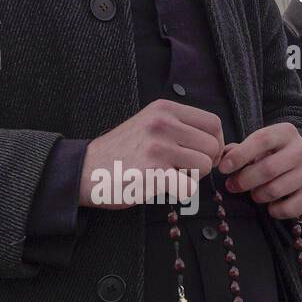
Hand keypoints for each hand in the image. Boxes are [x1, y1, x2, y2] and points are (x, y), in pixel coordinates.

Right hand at [79, 99, 224, 208]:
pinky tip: (162, 186)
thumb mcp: (149, 124)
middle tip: (182, 170)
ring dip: (192, 178)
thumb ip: (179, 127)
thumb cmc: (121, 152)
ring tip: (169, 176)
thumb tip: (216, 143)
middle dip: (203, 163)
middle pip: (212, 147)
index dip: (215, 143)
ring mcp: (158, 147)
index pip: (213, 123)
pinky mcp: (153, 173)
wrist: (85, 170)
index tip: (203, 155)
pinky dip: (180, 192)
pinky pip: (189, 187)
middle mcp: (162, 123)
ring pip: (204, 167)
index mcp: (164, 109)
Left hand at [217, 122, 301, 222]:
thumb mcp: (258, 150)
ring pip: (276, 189)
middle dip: (244, 180)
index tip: (223, 168)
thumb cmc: (274, 159)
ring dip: (258, 196)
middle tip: (232, 186)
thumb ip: (239, 151)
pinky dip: (274, 210)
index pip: (262, 139)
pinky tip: (272, 206)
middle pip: (268, 168)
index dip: (240, 155)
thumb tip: (223, 156)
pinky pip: (288, 208)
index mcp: (287, 132)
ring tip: (255, 195)